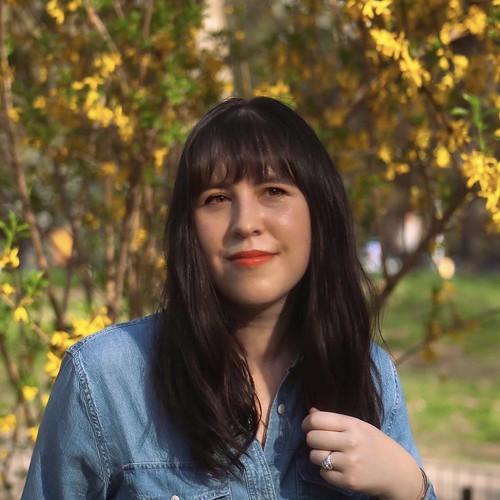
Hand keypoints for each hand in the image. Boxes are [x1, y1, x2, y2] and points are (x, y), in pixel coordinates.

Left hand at [302, 408, 423, 499]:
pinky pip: (323, 473)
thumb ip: (334, 419)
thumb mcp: (359, 425)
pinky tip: (338, 467)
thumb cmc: (375, 444)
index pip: (317, 420)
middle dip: (312, 439)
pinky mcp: (349, 481)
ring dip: (318, 455)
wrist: (398, 472)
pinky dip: (326, 470)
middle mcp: (351, 443)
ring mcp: (350, 463)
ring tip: (330, 454)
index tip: (308, 426)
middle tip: (320, 441)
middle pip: (312, 438)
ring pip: (315, 456)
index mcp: (353, 425)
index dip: (307, 423)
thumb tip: (310, 412)